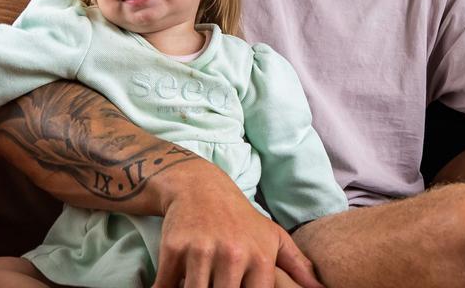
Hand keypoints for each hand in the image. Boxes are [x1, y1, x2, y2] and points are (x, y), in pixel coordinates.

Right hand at [152, 162, 322, 287]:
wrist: (199, 186)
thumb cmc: (240, 218)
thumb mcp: (273, 236)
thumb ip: (298, 265)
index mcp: (260, 257)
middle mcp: (233, 254)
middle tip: (218, 287)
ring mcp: (202, 251)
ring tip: (200, 284)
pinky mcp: (174, 249)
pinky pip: (166, 287)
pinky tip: (174, 284)